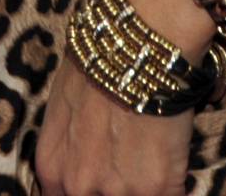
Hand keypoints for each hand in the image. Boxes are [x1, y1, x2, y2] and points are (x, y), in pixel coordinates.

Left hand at [35, 50, 194, 195]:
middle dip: (116, 189)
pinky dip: (173, 188)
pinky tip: (173, 171)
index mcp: (51, 167)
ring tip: (150, 164)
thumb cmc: (98, 62)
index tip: (104, 183)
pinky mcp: (158, 188)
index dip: (90, 191)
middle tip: (130, 169)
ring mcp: (118, 191)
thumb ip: (67, 146)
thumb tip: (82, 158)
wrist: (138, 44)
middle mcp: (79, 186)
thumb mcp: (62, 108)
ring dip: (144, 188)